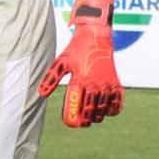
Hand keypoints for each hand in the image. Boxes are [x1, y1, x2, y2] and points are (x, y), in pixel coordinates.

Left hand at [37, 0, 123, 127]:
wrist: (96, 35)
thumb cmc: (76, 49)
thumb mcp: (61, 62)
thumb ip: (51, 78)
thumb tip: (41, 94)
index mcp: (80, 80)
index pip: (77, 106)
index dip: (74, 119)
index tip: (70, 122)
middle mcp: (95, 83)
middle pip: (92, 112)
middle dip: (86, 120)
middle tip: (81, 122)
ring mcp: (107, 83)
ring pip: (104, 109)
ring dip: (98, 116)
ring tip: (92, 117)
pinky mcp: (115, 81)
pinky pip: (117, 102)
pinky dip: (112, 109)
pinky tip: (106, 110)